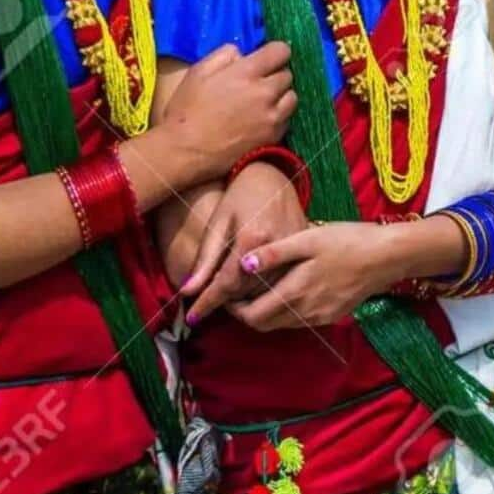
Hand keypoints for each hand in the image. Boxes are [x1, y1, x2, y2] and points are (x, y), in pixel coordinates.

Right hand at [153, 42, 295, 182]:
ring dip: (281, 96)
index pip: (281, 51)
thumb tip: (244, 54)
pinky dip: (278, 117)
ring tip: (263, 102)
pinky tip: (261, 120)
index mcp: (246, 73)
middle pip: (287, 74)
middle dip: (275, 74)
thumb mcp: (198, 72)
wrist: (185, 152)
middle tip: (258, 82)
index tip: (267, 58)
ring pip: (292, 97)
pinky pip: (287, 119)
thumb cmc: (186, 110)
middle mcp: (265, 93)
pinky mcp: (274, 137)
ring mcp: (272, 117)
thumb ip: (224, 55)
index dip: (275, 52)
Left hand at [182, 162, 309, 324]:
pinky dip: (269, 291)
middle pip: (250, 291)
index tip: (192, 317)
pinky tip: (255, 289)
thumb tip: (187, 291)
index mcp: (253, 237)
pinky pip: (287, 282)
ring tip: (230, 302)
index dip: (208, 301)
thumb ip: (206, 259)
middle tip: (210, 306)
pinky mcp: (306, 251)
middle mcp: (277, 247)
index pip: (227, 282)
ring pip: (270, 292)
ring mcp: (296, 250)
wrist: (275, 175)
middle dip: (228, 304)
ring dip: (249, 301)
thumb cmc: (241, 195)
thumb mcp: (219, 222)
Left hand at [228, 221, 407, 330]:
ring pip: (282, 324)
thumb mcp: (308, 239)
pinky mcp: (333, 316)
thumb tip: (241, 265)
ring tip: (262, 289)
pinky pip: (300, 320)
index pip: (252, 316)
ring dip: (267, 312)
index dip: (234, 309)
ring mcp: (321, 317)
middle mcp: (306, 313)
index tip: (227, 294)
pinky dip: (287, 311)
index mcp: (296, 293)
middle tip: (240, 292)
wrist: (388, 256)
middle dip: (247, 312)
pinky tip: (290, 290)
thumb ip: (274, 254)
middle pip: (264, 325)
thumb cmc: (347, 240)